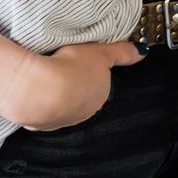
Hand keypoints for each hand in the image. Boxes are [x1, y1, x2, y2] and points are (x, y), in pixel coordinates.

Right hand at [0, 41, 142, 131]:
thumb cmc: (71, 69)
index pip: (100, 85)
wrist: (39, 89)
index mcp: (101, 96)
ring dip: (54, 94)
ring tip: (46, 77)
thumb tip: (142, 52)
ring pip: (60, 105)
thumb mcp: (101, 53)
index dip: (90, 72)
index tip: (80, 62)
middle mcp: (84, 113)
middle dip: (72, 85)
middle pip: (80, 96)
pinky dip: (38, 101)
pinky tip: (35, 90)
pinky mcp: (40, 124)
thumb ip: (122, 53)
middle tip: (62, 66)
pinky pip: (41, 111)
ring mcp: (62, 121)